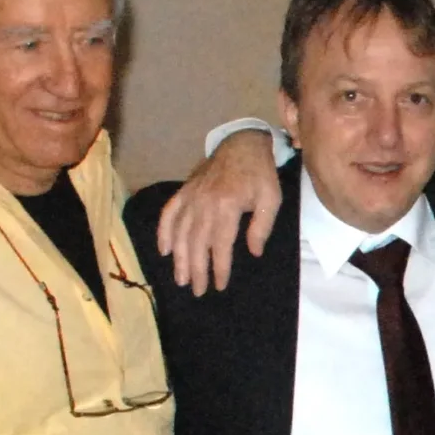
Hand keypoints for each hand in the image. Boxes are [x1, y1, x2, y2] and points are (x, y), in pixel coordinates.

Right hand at [156, 128, 280, 294]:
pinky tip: (163, 250)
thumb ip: (261, 228)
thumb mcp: (271, 200)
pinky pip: (169, 213)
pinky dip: (164, 232)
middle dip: (196, 270)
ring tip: (180, 279)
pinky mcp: (184, 191)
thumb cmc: (260, 174)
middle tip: (197, 291)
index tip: (219, 286)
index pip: (220, 245)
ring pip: (180, 233)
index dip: (219, 268)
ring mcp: (191, 197)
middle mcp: (204, 203)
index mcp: (226, 207)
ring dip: (179, 258)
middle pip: (196, 243)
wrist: (242, 143)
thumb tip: (253, 253)